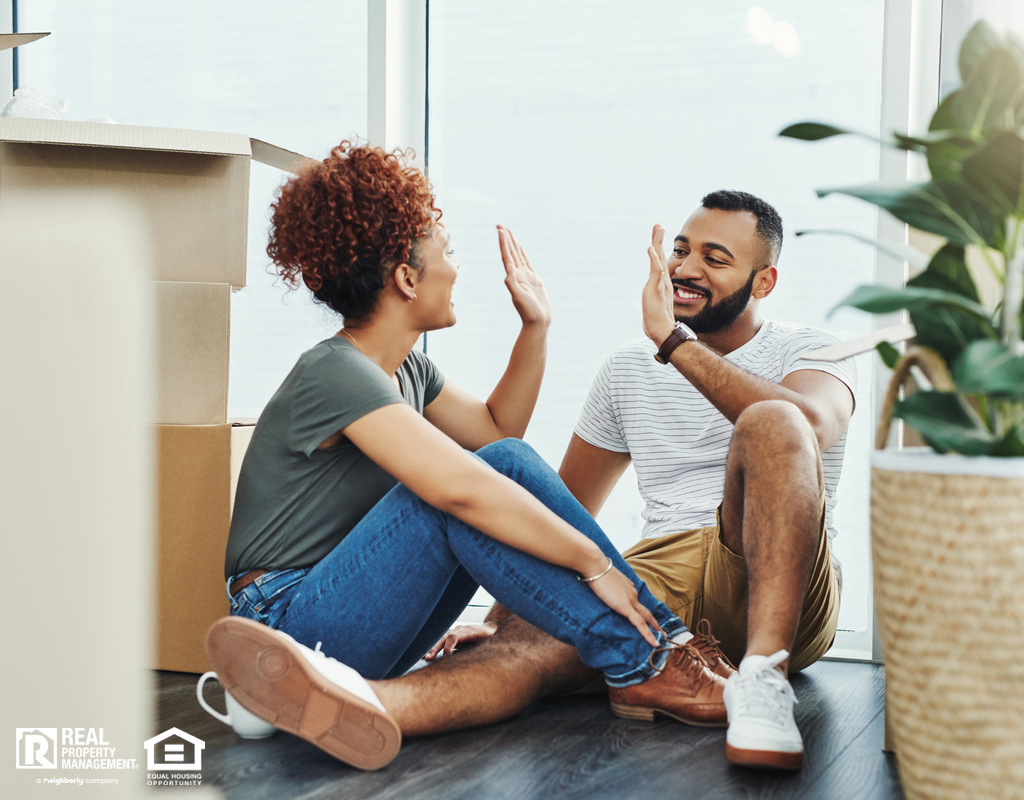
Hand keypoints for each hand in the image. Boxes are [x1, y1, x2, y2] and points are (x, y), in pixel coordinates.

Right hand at [423, 622, 496, 660]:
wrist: (492, 628)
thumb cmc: (491, 638)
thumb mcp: (489, 644)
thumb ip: (481, 651)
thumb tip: (473, 661)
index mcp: (469, 631)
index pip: (454, 637)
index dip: (448, 647)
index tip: (446, 658)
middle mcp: (460, 629)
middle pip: (444, 637)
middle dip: (435, 647)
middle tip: (428, 658)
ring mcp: (455, 631)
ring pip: (441, 638)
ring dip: (432, 647)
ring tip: (424, 657)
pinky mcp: (453, 635)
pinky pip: (442, 640)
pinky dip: (435, 647)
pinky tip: (426, 654)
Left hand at [498, 225, 551, 327]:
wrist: (537, 321)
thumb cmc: (528, 312)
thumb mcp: (519, 297)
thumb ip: (512, 283)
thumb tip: (508, 269)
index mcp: (513, 277)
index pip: (506, 256)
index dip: (503, 243)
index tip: (500, 231)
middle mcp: (517, 275)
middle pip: (510, 253)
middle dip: (506, 239)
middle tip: (500, 225)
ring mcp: (525, 277)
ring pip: (517, 256)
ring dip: (513, 244)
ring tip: (508, 232)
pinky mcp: (533, 280)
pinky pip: (526, 262)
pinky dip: (522, 254)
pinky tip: (520, 248)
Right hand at [586, 564, 662, 647]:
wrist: (596, 565)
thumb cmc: (596, 569)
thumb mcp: (604, 577)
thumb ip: (607, 584)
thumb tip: (604, 587)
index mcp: (628, 587)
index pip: (636, 601)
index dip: (641, 611)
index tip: (645, 618)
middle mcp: (632, 593)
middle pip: (646, 611)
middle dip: (654, 622)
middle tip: (661, 632)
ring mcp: (630, 600)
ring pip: (646, 618)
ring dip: (654, 629)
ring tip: (660, 641)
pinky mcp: (625, 607)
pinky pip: (639, 623)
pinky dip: (648, 634)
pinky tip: (654, 643)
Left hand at [642, 224, 675, 345]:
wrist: (663, 332)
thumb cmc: (658, 322)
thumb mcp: (654, 305)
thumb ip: (654, 299)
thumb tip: (652, 298)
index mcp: (662, 283)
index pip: (660, 262)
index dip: (659, 249)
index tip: (658, 236)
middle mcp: (662, 281)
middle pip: (661, 256)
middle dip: (659, 240)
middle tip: (658, 225)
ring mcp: (660, 284)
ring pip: (660, 259)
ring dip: (658, 243)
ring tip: (658, 229)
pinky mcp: (656, 289)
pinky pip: (655, 271)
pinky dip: (653, 259)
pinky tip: (650, 249)